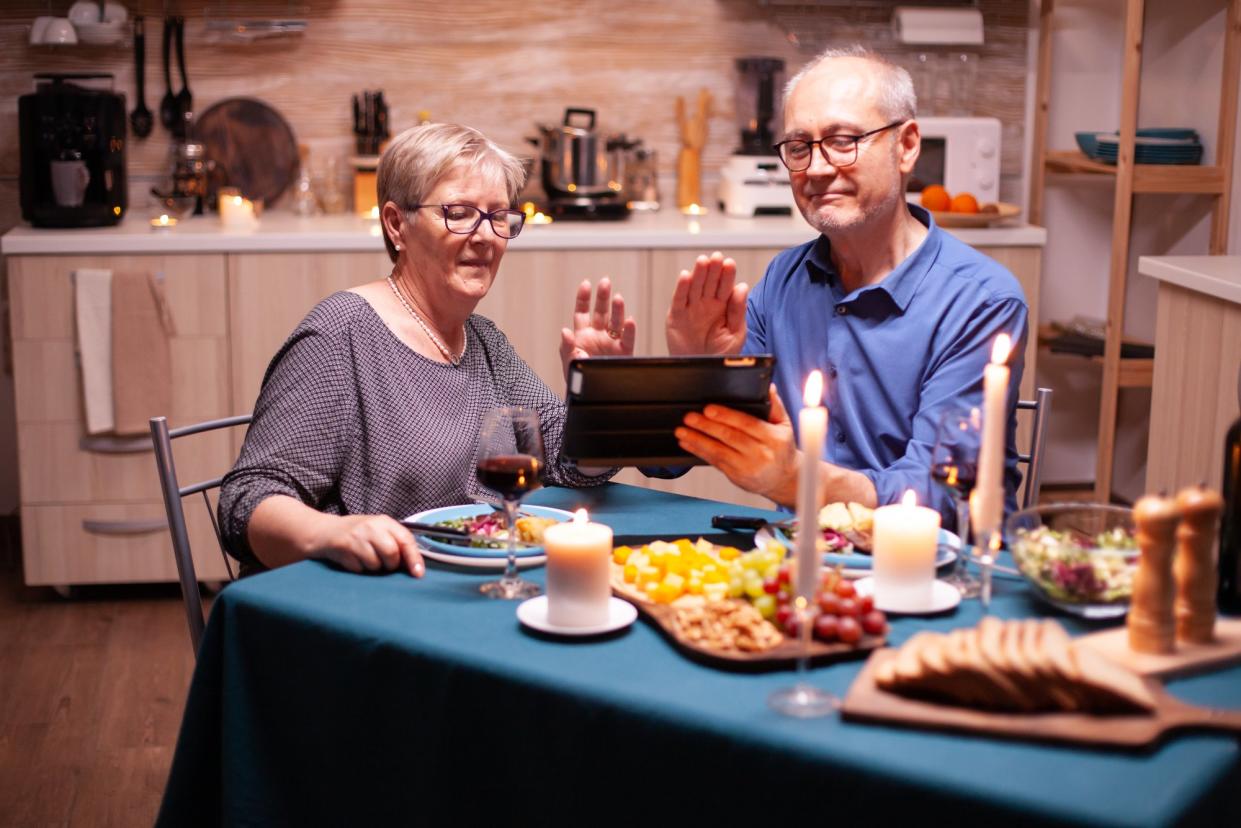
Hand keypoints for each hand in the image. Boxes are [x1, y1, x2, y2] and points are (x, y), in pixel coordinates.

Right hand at [310, 514, 424, 576]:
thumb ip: (396, 543)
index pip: (405, 540)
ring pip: (375, 564)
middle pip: (391, 553)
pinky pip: (359, 568)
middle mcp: (371, 526)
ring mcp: (356, 536)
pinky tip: (352, 559)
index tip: (418, 574)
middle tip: (382, 563)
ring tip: (364, 558)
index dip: (413, 558)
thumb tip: (414, 566)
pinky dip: (358, 568)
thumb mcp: (378, 531)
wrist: (324, 531)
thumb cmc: (357, 534)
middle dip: (389, 565)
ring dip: (372, 567)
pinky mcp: (343, 546)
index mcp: (385, 522)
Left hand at [559, 277, 636, 378]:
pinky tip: (629, 320)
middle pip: (601, 312)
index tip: (586, 284)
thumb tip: (565, 331)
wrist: (591, 395)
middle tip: (605, 282)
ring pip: (616, 322)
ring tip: (618, 298)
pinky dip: (629, 330)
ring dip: (617, 310)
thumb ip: (567, 346)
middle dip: (603, 297)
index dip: (584, 298)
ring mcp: (611, 343)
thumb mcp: (569, 361)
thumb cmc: (577, 378)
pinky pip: (628, 339)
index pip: (582, 312)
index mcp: (583, 334)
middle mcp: (598, 335)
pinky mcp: (623, 353)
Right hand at [665, 251, 747, 354]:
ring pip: (694, 287)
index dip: (727, 275)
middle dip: (713, 269)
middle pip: (710, 282)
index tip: (730, 263)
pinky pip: (679, 299)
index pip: (726, 286)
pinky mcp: (676, 315)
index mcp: (723, 306)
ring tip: (703, 261)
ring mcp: (691, 308)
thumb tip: (742, 287)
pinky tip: (686, 276)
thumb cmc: (720, 354)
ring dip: (698, 273)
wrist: (701, 371)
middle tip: (717, 257)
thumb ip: (738, 312)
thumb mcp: (735, 335)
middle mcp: (706, 303)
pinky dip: (681, 288)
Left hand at [675, 385, 800, 505]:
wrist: (783, 479)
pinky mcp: (736, 475)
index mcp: (773, 438)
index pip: (747, 424)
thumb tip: (769, 386)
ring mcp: (748, 467)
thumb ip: (775, 405)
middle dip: (707, 426)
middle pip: (730, 437)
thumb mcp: (784, 425)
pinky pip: (715, 461)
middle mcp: (761, 453)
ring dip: (698, 440)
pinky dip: (698, 451)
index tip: (709, 409)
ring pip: (719, 451)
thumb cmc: (781, 449)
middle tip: (690, 417)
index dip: (727, 416)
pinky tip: (687, 443)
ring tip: (682, 431)